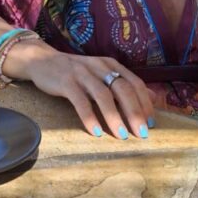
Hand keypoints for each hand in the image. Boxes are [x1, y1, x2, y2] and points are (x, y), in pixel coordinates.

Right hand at [17, 45, 154, 139]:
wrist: (42, 61)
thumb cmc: (76, 72)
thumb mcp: (103, 74)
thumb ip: (125, 85)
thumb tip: (154, 97)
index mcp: (111, 65)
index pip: (134, 83)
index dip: (145, 103)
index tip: (152, 123)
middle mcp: (99, 66)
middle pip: (122, 89)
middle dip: (134, 112)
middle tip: (142, 133)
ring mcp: (82, 73)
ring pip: (103, 95)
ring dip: (114, 116)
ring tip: (122, 135)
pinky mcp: (66, 82)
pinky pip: (80, 101)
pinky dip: (89, 117)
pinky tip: (95, 131)